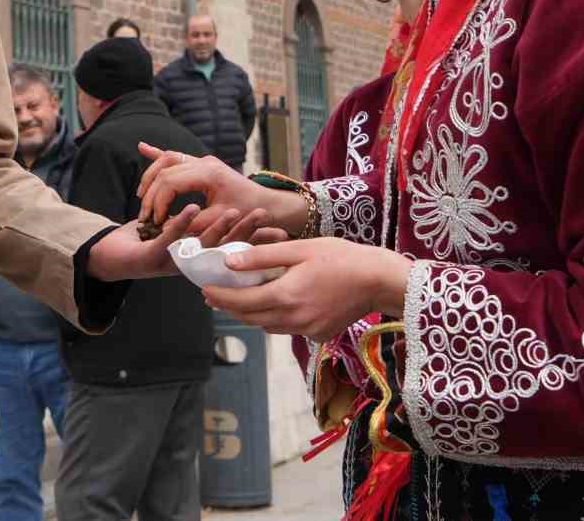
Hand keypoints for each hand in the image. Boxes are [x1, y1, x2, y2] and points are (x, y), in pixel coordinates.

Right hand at [135, 143, 306, 236]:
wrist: (268, 203)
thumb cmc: (247, 212)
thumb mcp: (220, 221)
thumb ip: (193, 223)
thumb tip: (166, 229)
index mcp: (209, 175)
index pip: (171, 182)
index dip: (158, 202)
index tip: (155, 221)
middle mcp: (205, 163)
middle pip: (166, 170)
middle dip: (151, 192)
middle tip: (145, 214)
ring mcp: (203, 161)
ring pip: (168, 159)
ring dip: (151, 175)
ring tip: (142, 195)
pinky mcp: (202, 164)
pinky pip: (176, 156)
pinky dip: (158, 154)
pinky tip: (142, 148)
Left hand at [202, 239, 408, 339]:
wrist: (379, 280)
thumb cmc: (341, 257)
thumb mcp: (299, 249)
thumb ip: (262, 257)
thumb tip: (229, 261)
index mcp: (285, 297)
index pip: (240, 303)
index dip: (220, 297)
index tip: (204, 290)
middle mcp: (293, 320)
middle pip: (250, 318)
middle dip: (230, 307)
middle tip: (214, 295)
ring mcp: (307, 330)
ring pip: (268, 326)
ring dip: (252, 314)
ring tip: (241, 297)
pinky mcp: (319, 334)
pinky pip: (288, 328)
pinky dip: (277, 318)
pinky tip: (278, 302)